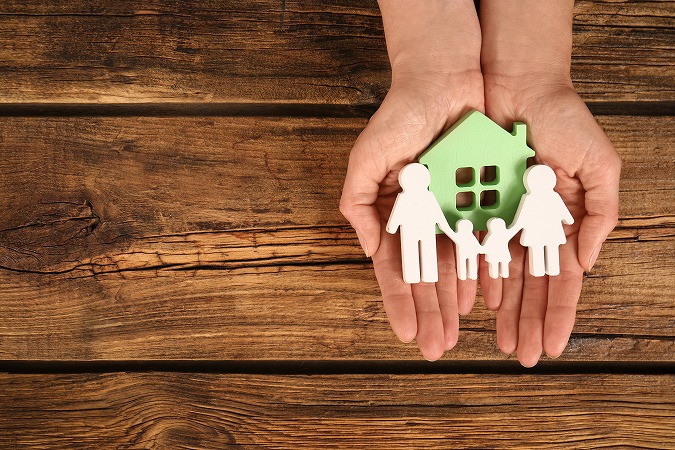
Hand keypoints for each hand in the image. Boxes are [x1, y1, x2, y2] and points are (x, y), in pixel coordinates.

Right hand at [340, 0, 483, 360]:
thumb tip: (367, 248)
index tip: (407, 333)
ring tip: (457, 333)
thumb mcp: (366, 157)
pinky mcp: (479, 199)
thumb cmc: (400, 115)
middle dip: (429, 313)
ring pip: (454, 266)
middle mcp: (421, 218)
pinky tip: (482, 298)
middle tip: (436, 348)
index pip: (394, 268)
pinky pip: (481, 242)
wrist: (445, 78)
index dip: (399, 302)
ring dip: (453, 302)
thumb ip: (357, 203)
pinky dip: (481, 270)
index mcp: (393, 213)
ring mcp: (450, 211)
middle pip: (425, 275)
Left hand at [480, 78, 620, 366]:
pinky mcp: (475, 202)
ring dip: (502, 308)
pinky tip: (475, 300)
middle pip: (530, 285)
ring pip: (501, 273)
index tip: (551, 346)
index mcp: (564, 221)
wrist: (519, 84)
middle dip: (526, 321)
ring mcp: (504, 216)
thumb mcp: (598, 165)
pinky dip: (475, 273)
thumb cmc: (564, 120)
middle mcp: (533, 224)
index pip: (562, 279)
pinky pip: (472, 245)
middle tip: (519, 354)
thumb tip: (585, 263)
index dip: (558, 313)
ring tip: (497, 339)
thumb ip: (600, 214)